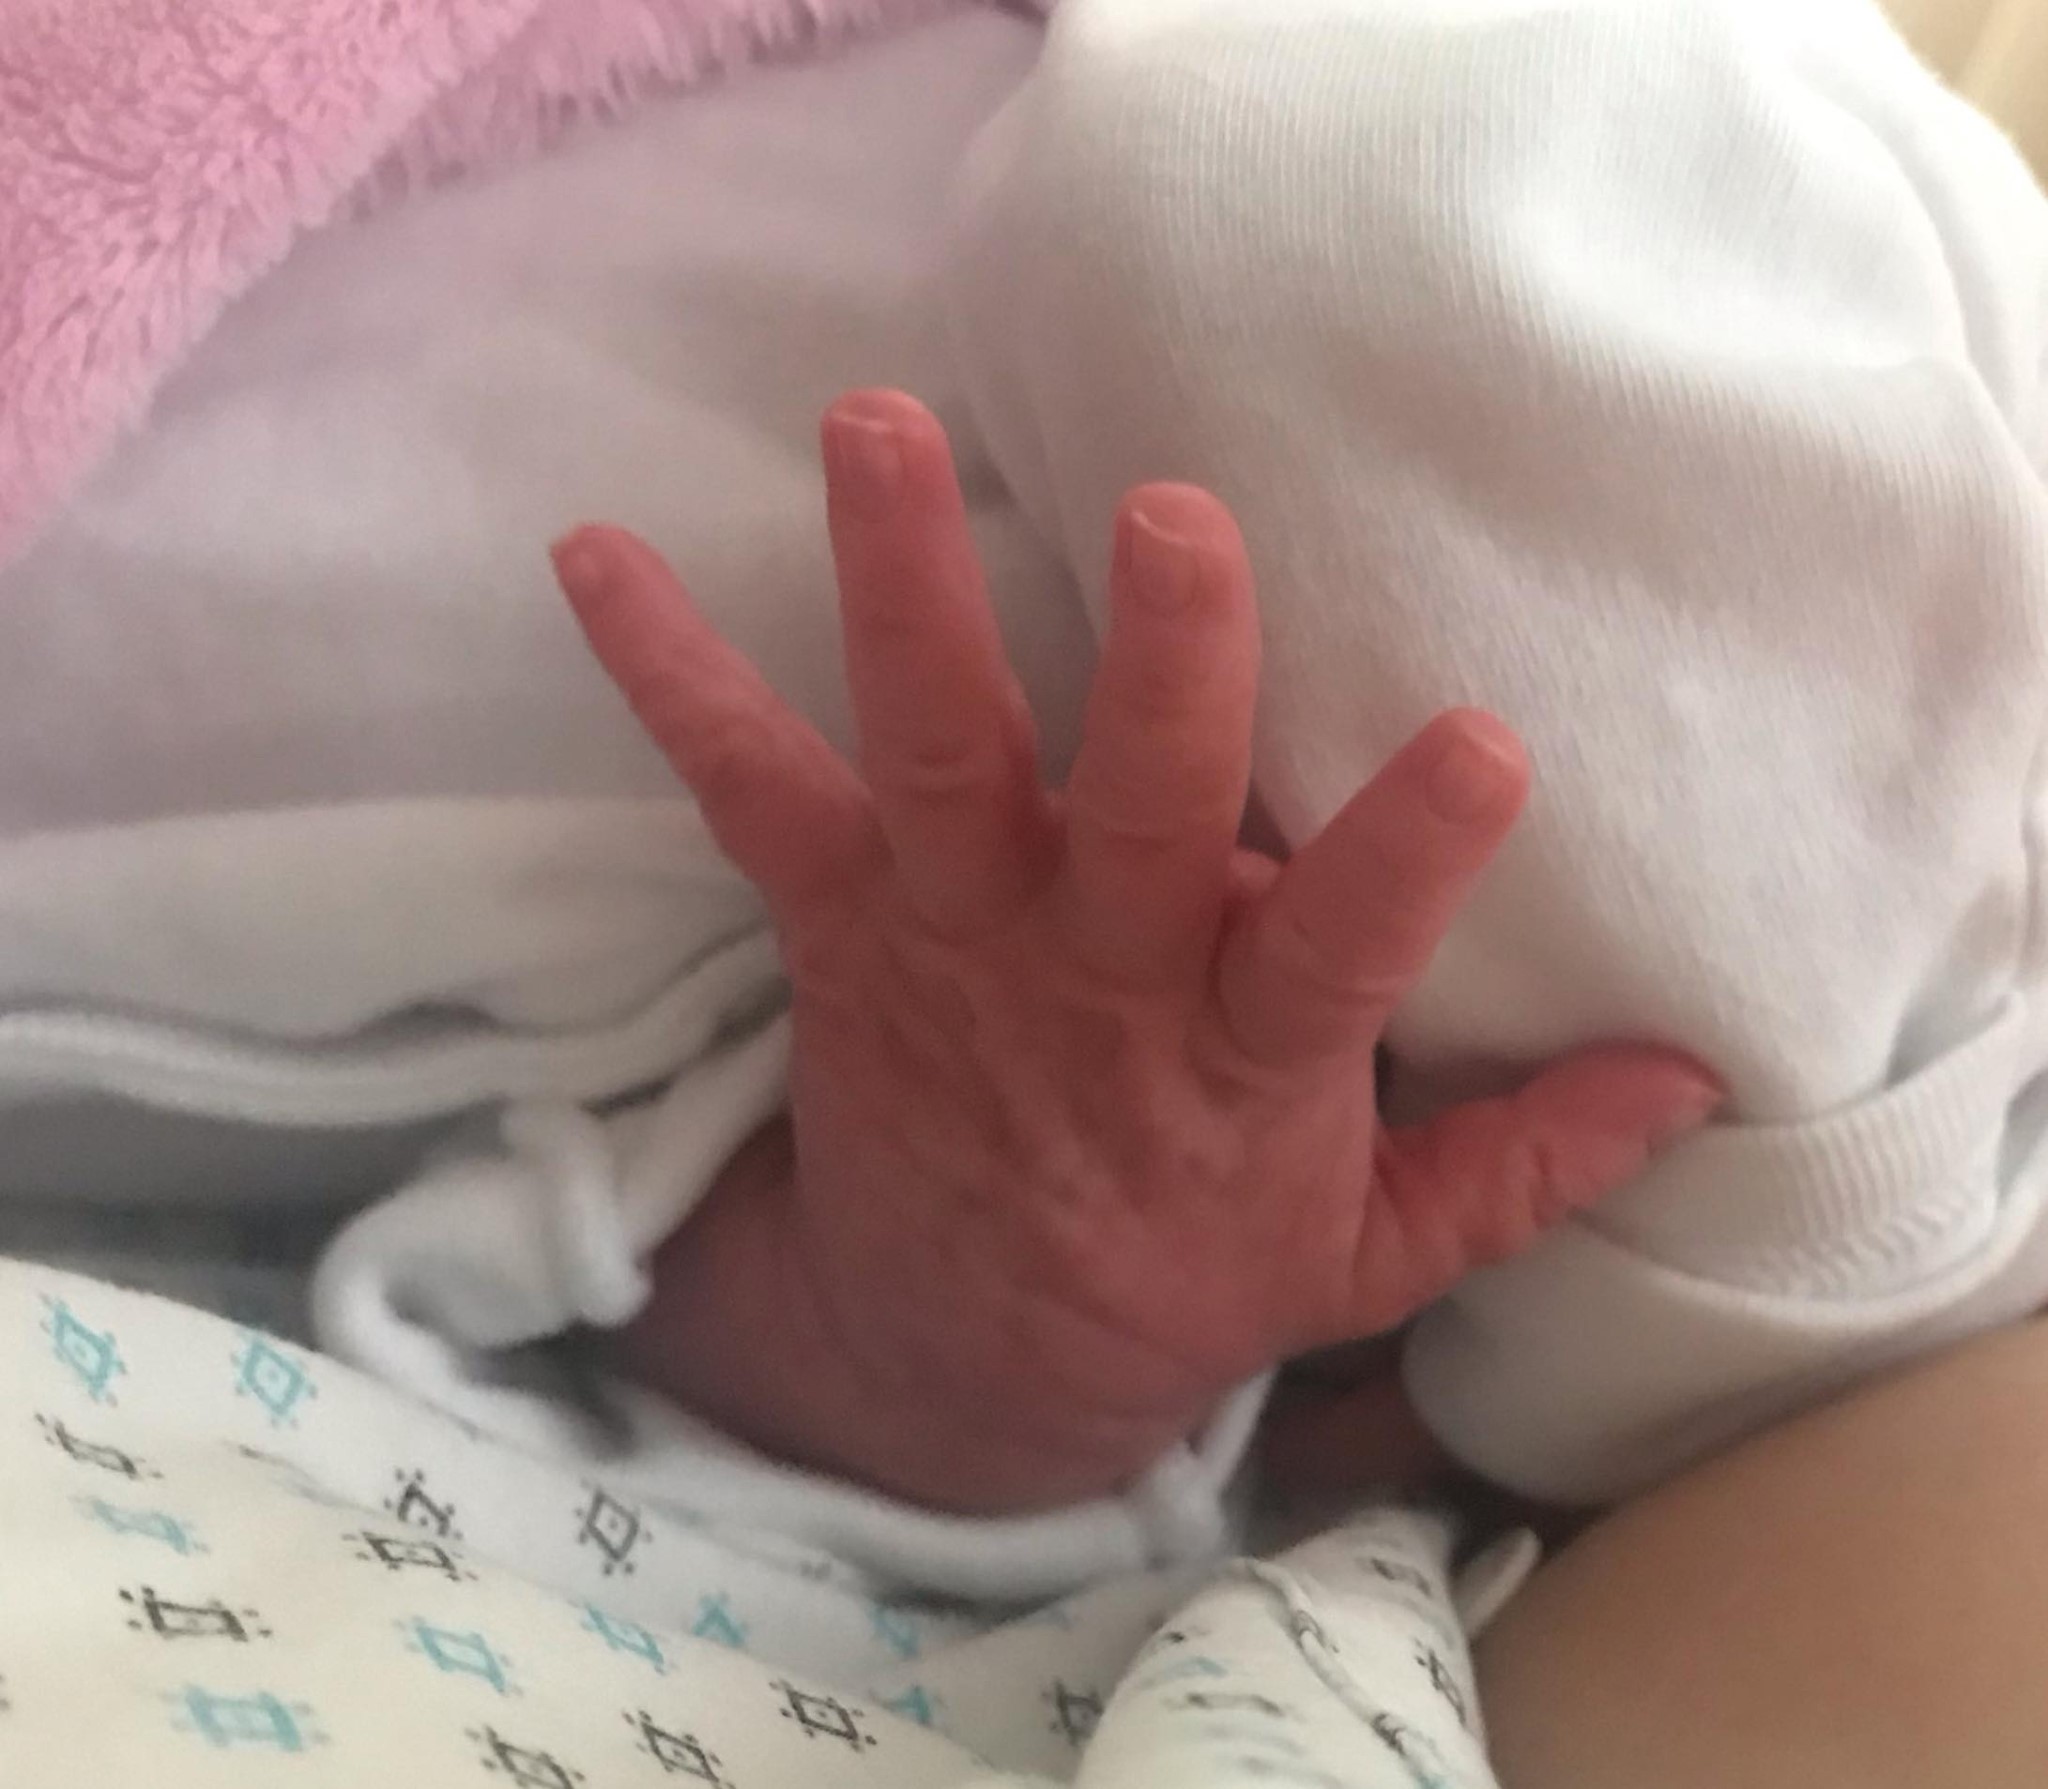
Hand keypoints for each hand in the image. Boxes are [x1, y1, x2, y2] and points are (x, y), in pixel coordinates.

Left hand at [551, 389, 1719, 1513]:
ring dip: (904, 594)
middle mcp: (1091, 978)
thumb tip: (1687, 1079)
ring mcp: (954, 934)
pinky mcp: (843, 918)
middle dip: (1165, 678)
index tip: (1483, 742)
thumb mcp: (1363, 1256)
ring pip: (935, 759)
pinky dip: (674, 676)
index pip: (1344, 953)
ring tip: (872, 429)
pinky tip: (594, 557)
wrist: (960, 1352)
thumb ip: (1518, 1164)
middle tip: (1178, 521)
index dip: (1404, 856)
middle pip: (1137, 820)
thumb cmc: (1179, 1271)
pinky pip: (749, 789)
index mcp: (1240, 1057)